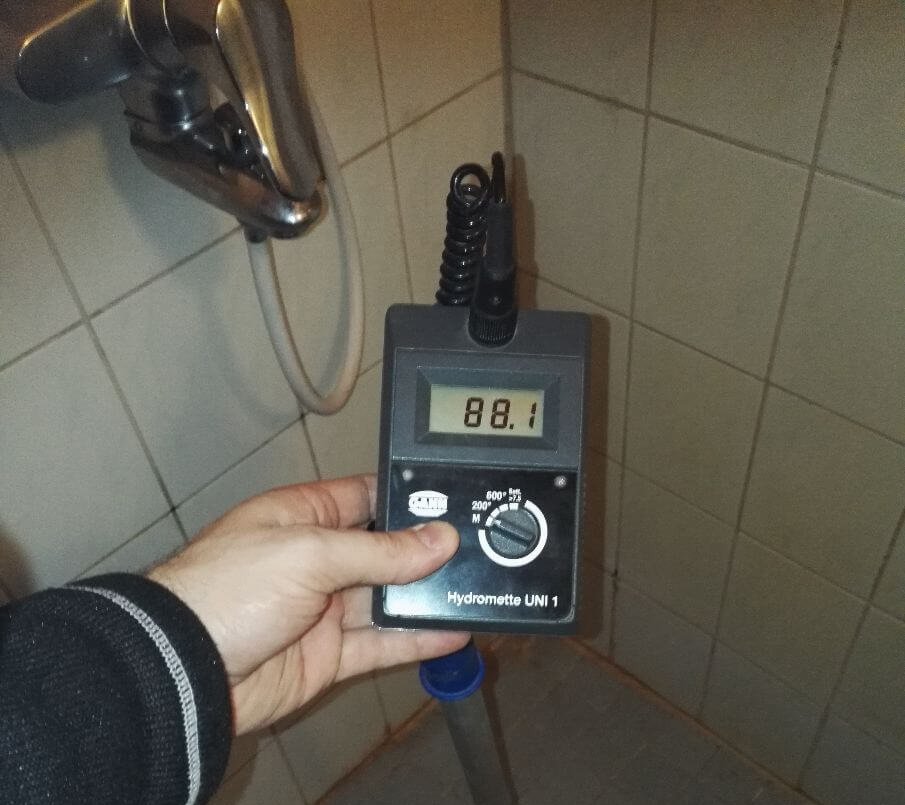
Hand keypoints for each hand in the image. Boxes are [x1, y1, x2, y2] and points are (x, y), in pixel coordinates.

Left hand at [148, 474, 467, 734]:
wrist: (183, 671)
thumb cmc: (224, 591)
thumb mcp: (307, 553)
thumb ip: (379, 551)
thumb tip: (437, 540)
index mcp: (301, 517)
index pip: (365, 497)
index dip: (407, 500)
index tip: (451, 502)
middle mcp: (314, 560)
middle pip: (383, 550)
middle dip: (425, 551)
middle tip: (475, 548)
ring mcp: (322, 609)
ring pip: (386, 598)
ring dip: (426, 596)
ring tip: (473, 588)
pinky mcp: (328, 654)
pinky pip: (380, 643)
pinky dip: (416, 639)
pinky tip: (451, 631)